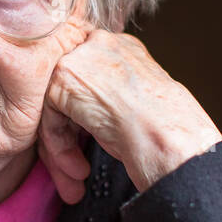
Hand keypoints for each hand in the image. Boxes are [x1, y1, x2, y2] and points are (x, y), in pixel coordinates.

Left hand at [38, 29, 221, 202]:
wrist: (171, 137)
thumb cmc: (166, 131)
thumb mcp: (138, 102)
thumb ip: (111, 95)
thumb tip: (87, 112)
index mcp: (124, 49)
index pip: (88, 78)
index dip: (83, 117)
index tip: (88, 145)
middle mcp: (102, 45)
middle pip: (68, 91)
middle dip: (70, 135)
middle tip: (76, 168)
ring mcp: (82, 56)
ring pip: (56, 106)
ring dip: (63, 147)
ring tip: (77, 176)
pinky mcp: (66, 76)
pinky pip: (50, 115)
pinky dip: (59, 146)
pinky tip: (76, 167)